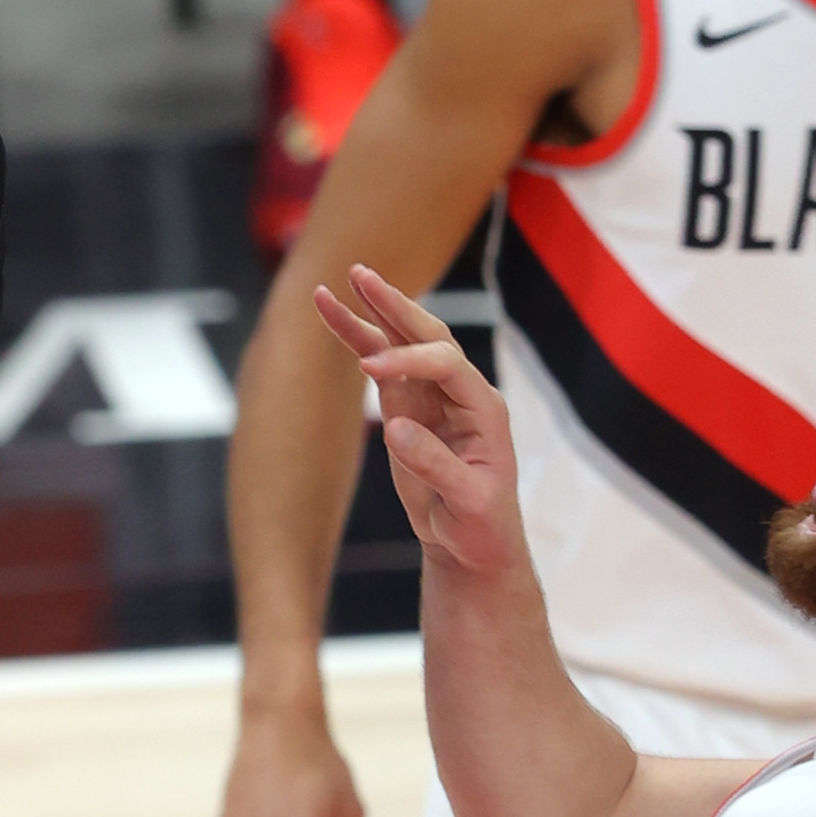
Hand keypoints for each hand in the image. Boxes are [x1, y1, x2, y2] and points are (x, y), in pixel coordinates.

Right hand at [314, 265, 526, 576]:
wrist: (472, 540)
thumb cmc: (481, 524)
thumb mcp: (468, 503)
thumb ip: (436, 464)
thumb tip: (395, 428)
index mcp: (483, 408)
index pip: (446, 364)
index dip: (408, 360)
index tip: (368, 374)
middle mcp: (459, 390)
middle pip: (428, 334)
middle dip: (394, 305)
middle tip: (361, 275)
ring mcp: (431, 393)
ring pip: (400, 340)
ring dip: (373, 309)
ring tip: (346, 276)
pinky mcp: (406, 402)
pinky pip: (378, 361)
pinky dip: (356, 338)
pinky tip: (332, 312)